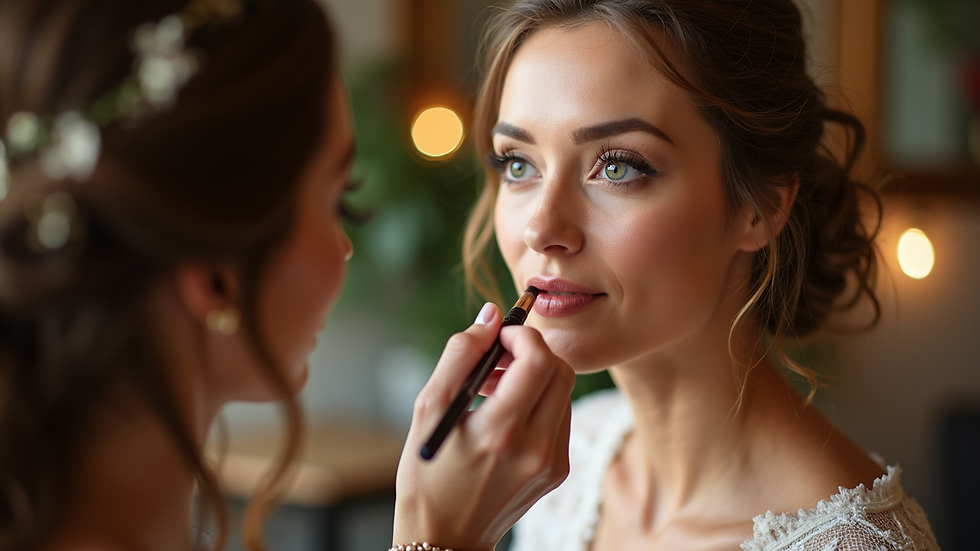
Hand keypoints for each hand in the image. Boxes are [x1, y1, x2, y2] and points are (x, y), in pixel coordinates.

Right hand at [393, 302, 573, 550]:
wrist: (444, 537)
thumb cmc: (427, 473)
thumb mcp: (428, 409)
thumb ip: (459, 355)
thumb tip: (489, 316)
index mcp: (499, 432)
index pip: (538, 361)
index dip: (522, 336)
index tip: (500, 336)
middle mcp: (534, 449)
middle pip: (560, 371)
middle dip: (532, 352)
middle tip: (498, 357)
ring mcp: (551, 463)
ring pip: (563, 392)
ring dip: (536, 376)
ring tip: (495, 388)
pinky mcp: (558, 471)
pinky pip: (560, 417)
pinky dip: (539, 402)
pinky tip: (507, 413)